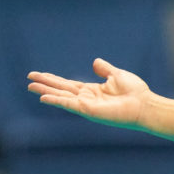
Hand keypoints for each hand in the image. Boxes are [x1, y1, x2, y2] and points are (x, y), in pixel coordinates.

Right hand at [27, 58, 151, 128]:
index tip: (39, 75)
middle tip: (29, 79)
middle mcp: (87, 98)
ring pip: (61, 97)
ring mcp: (87, 105)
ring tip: (30, 86)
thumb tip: (95, 62)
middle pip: (61, 90)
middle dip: (45, 84)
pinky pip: (69, 104)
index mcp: (92, 91)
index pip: (68, 84)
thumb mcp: (117, 75)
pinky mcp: (89, 111)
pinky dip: (56, 101)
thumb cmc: (135, 92)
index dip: (54, 79)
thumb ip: (104, 69)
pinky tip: (43, 98)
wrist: (145, 104)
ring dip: (46, 91)